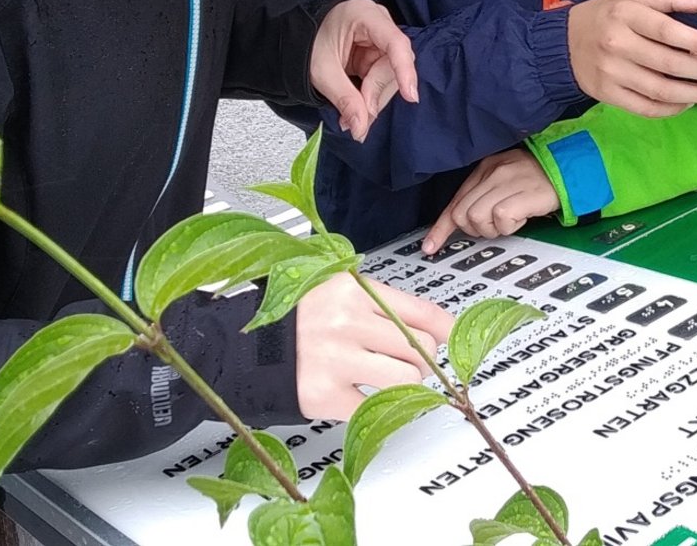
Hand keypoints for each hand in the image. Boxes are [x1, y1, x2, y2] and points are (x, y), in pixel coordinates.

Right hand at [294, 273, 451, 419]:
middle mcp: (346, 322)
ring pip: (406, 379)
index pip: (419, 311)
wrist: (246, 346)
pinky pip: (374, 407)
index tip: (450, 338)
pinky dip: (374, 406)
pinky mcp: (324, 395)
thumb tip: (439, 327)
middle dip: (420, 359)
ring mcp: (335, 359)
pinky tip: (362, 394)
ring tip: (387, 378)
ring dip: (405, 384)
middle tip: (405, 361)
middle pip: (419, 348)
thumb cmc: (298, 319)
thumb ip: (383, 304)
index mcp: (353, 290)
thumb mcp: (339, 292)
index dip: (444, 328)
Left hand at [311, 0, 416, 141]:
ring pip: (392, 75)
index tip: (410, 96)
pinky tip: (360, 110)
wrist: (296, 36)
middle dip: (377, 94)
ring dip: (375, 99)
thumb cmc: (306, 42)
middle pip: (394, 64)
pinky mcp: (378, 54)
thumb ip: (344, 99)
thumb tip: (361, 128)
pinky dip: (372, 97)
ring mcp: (381, 39)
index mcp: (365, 15)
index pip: (396, 43)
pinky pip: (383, 79)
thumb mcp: (322, 72)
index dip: (405, 71)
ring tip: (355, 117)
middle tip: (360, 119)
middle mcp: (380, 24)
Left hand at [422, 149, 557, 253]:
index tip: (430, 247)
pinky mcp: (522, 193)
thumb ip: (482, 197)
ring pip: (477, 217)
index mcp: (484, 168)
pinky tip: (521, 218)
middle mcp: (492, 172)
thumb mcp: (505, 182)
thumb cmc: (537, 181)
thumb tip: (460, 222)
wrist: (570, 170)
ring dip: (492, 229)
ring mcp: (507, 182)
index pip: (454, 201)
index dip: (441, 228)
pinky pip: (501, 219)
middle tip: (495, 227)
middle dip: (474, 230)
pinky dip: (509, 226)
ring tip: (511, 220)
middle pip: (462, 214)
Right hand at [567, 0, 696, 117]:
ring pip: (661, 90)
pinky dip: (672, 108)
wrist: (562, 44)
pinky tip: (689, 101)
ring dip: (695, 94)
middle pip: (669, 64)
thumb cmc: (605, 15)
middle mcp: (616, 44)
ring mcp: (611, 73)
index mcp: (625, 15)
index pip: (667, 31)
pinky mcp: (607, 95)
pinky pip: (646, 108)